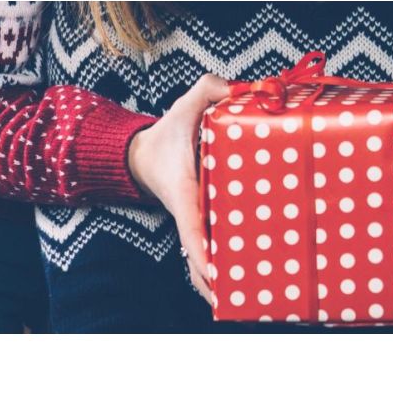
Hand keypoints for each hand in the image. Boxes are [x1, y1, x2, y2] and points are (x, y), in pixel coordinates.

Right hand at [128, 74, 230, 302]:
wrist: (145, 153)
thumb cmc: (168, 133)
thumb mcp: (187, 104)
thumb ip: (210, 90)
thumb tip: (241, 90)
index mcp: (184, 193)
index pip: (192, 228)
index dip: (203, 254)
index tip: (216, 276)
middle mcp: (189, 215)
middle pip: (199, 260)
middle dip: (215, 283)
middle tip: (240, 301)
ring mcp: (195, 224)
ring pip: (204, 263)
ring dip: (220, 284)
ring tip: (247, 304)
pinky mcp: (203, 224)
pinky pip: (211, 252)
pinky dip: (222, 270)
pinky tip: (246, 285)